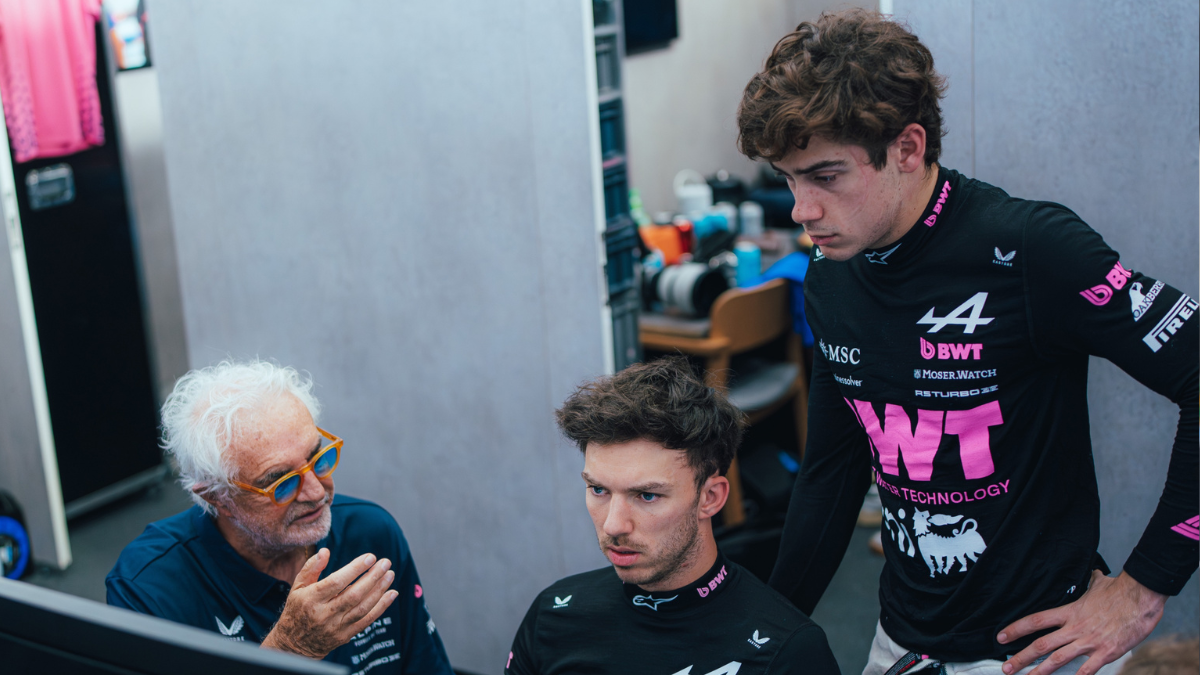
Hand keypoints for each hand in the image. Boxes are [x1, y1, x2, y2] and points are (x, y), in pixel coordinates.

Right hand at [261, 548, 398, 658]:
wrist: (294, 644)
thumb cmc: (297, 609)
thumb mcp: (297, 587)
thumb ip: (311, 568)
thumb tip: (325, 551)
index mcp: (311, 599)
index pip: (336, 582)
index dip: (355, 569)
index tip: (370, 557)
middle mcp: (324, 613)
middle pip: (353, 594)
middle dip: (372, 577)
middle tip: (385, 563)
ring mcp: (336, 626)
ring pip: (362, 607)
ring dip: (379, 590)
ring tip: (390, 574)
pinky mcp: (345, 635)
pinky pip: (367, 620)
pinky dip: (381, 607)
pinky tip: (392, 594)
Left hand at [997, 570, 1165, 674]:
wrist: (1141, 598)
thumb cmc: (1121, 591)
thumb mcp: (1099, 584)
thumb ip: (1091, 583)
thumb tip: (1093, 575)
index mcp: (1069, 612)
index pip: (1035, 621)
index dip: (1016, 629)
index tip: (1001, 637)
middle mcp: (1075, 628)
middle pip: (1041, 644)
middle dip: (1021, 658)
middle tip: (1006, 668)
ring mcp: (1089, 642)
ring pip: (1058, 659)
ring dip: (1040, 671)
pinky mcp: (1106, 652)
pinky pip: (1087, 669)